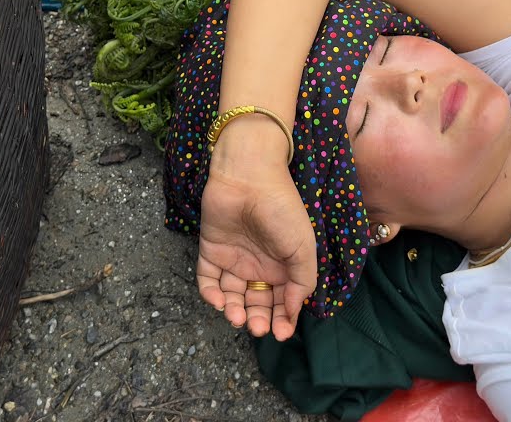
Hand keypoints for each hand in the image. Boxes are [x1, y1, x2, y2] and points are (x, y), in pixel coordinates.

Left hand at [196, 120, 316, 340]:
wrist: (248, 177)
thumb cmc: (281, 209)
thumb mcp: (303, 247)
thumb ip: (302, 281)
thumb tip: (295, 311)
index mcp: (284, 266)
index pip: (283, 301)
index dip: (283, 319)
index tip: (281, 333)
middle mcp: (259, 266)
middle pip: (257, 302)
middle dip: (258, 319)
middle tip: (258, 328)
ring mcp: (234, 259)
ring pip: (232, 295)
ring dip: (234, 311)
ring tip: (237, 317)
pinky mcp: (211, 251)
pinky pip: (207, 279)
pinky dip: (210, 293)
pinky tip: (218, 301)